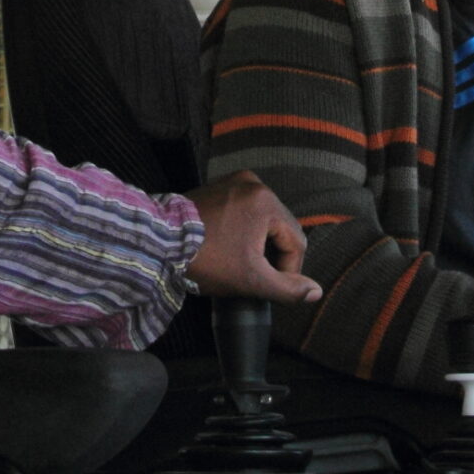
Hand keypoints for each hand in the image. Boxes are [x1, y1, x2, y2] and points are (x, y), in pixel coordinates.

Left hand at [184, 171, 322, 304]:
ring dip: (259, 243)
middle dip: (272, 255)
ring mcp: (233, 181)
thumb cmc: (206, 260)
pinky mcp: (218, 187)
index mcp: (265, 200)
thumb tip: (316, 291)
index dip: (289, 271)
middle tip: (254, 276)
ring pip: (263, 220)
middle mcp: (253, 183)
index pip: (296, 242)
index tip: (270, 287)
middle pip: (280, 228)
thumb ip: (288, 288)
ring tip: (240, 262)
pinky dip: (244, 230)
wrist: (157, 244)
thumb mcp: (251, 279)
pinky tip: (229, 247)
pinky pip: (244, 210)